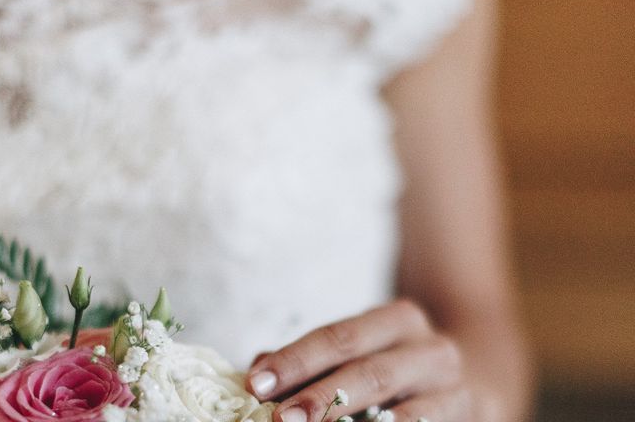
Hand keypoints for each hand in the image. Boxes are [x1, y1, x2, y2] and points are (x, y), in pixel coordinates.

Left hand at [246, 299, 473, 421]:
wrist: (476, 379)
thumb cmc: (399, 366)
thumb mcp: (364, 352)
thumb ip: (314, 361)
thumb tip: (257, 369)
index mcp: (396, 321)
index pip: (340, 335)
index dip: (297, 358)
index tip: (257, 381)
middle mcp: (428, 347)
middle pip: (368, 370)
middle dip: (321, 395)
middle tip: (279, 417)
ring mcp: (452, 387)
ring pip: (401, 411)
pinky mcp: (468, 416)